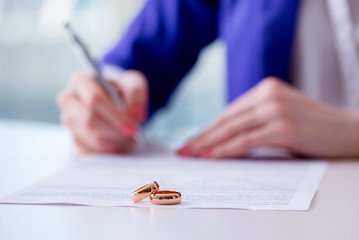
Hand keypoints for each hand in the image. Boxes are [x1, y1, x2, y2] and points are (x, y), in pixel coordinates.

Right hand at [57, 70, 147, 152]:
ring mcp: (69, 121)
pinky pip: (93, 149)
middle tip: (133, 132)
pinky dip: (111, 147)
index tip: (133, 124)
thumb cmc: (122, 90)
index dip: (115, 114)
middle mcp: (69, 100)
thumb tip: (133, 112)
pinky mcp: (74, 138)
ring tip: (129, 135)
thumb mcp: (133, 82)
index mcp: (80, 81)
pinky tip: (120, 139)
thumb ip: (135, 91)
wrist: (116, 102)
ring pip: (92, 137)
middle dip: (115, 129)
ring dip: (115, 140)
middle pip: (89, 120)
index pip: (93, 99)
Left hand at [178, 77, 358, 157]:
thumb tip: (224, 139)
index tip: (192, 140)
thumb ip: (255, 121)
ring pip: (232, 129)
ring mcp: (275, 109)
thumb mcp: (280, 116)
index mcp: (265, 89)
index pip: (229, 112)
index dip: (208, 128)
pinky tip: (213, 157)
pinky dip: (227, 150)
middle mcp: (268, 95)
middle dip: (202, 136)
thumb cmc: (313, 127)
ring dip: (209, 144)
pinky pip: (246, 140)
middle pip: (226, 119)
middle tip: (184, 150)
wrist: (350, 130)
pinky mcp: (283, 126)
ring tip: (192, 155)